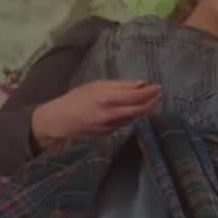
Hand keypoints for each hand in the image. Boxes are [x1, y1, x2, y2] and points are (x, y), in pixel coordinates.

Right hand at [31, 80, 161, 148]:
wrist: (58, 121)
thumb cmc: (75, 99)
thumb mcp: (95, 86)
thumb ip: (119, 85)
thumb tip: (141, 84)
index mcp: (106, 98)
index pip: (136, 95)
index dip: (150, 92)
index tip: (158, 86)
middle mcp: (110, 113)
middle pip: (139, 109)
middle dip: (152, 101)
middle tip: (160, 94)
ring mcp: (110, 125)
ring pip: (135, 117)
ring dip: (146, 109)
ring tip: (153, 100)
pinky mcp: (109, 133)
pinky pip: (126, 122)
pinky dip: (135, 115)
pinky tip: (138, 109)